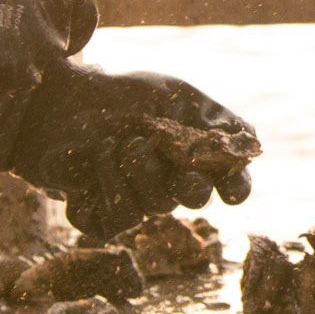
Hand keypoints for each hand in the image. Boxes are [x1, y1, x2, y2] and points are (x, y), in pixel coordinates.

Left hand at [0, 62, 259, 238]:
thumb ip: (216, 118)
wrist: (63, 99)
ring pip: (154, 206)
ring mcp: (137, 202)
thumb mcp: (177, 95)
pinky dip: (106, 181)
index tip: (230, 186)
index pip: (230, 185)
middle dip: (186, 180)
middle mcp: (170, 185)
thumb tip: (251, 143)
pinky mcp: (101, 217)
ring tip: (119, 140)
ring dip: (138, 168)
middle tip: (171, 157)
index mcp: (196, 158)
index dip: (235, 188)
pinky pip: (115, 218)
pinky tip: (97, 156)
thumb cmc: (124, 96)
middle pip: (193, 198)